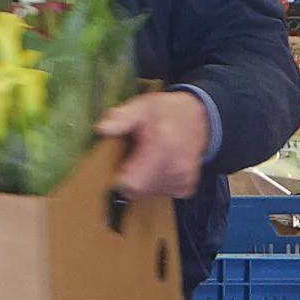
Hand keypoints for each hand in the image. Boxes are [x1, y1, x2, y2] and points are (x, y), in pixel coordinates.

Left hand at [97, 89, 215, 202]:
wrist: (197, 117)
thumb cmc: (165, 112)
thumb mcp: (140, 107)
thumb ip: (121, 117)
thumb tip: (102, 129)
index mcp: (162, 147)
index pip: (132, 184)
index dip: (118, 178)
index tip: (119, 164)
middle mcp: (176, 167)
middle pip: (137, 190)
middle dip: (129, 176)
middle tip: (133, 155)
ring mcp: (183, 179)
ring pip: (148, 193)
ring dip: (142, 179)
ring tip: (147, 157)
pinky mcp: (186, 187)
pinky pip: (162, 192)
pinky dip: (156, 182)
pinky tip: (159, 164)